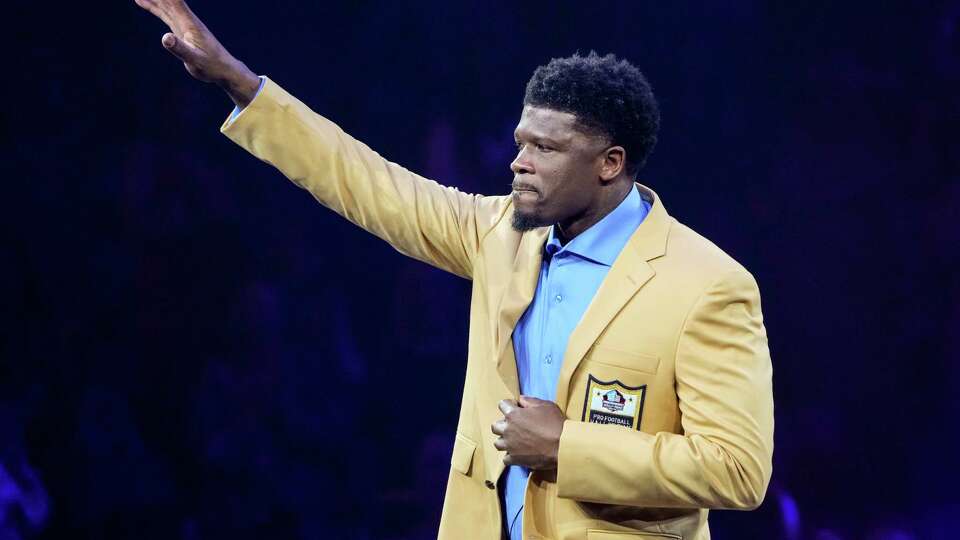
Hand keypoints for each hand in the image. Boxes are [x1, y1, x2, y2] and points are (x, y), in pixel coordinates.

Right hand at [134, 0, 260, 107]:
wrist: (224, 69)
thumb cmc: (211, 66)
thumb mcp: (194, 59)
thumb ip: (180, 48)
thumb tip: (165, 38)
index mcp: (189, 23)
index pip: (174, 1)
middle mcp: (186, 20)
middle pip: (168, 0)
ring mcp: (184, 24)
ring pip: (165, 5)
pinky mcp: (181, 30)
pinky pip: (165, 14)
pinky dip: (154, 7)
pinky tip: (144, 3)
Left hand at [491, 396, 565, 469]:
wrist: (562, 446)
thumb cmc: (555, 424)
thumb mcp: (545, 406)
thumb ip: (530, 401)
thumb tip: (521, 400)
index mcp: (513, 415)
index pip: (502, 405)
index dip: (510, 405)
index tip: (517, 408)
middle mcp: (508, 430)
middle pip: (495, 426)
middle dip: (503, 424)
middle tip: (515, 426)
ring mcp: (510, 446)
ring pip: (498, 443)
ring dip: (505, 441)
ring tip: (515, 441)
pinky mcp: (515, 459)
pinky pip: (506, 459)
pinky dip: (511, 456)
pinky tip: (519, 453)